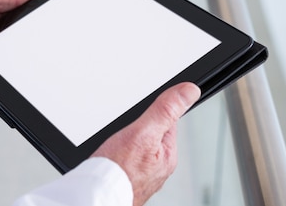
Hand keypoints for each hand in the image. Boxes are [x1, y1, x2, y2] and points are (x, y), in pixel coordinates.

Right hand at [92, 82, 200, 205]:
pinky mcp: (126, 178)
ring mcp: (142, 174)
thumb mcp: (143, 132)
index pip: (167, 120)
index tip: (140, 111)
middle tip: (122, 133)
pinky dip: (116, 153)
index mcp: (167, 154)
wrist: (95, 197)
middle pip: (149, 132)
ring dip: (123, 141)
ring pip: (135, 145)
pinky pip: (124, 157)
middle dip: (135, 127)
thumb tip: (190, 91)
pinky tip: (109, 156)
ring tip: (113, 147)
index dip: (152, 111)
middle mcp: (158, 166)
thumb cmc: (118, 172)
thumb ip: (165, 111)